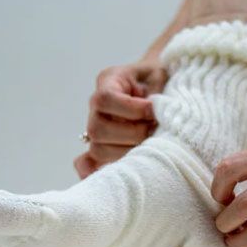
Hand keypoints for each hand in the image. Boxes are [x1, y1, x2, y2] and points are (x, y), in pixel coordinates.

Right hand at [74, 61, 167, 178]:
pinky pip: (86, 164)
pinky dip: (95, 171)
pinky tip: (115, 172)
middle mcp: (97, 107)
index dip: (130, 109)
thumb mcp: (160, 74)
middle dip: (131, 135)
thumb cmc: (158, 77)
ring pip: (98, 150)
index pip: (104, 99)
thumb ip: (157, 91)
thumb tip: (158, 115)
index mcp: (109, 81)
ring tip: (149, 144)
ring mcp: (96, 128)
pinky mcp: (102, 145)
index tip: (152, 111)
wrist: (156, 83)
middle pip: (97, 130)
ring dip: (126, 152)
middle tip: (153, 131)